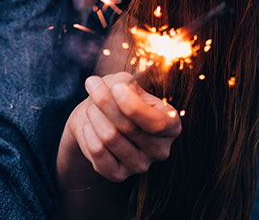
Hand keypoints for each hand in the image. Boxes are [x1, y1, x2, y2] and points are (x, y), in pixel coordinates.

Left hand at [58, 72, 181, 184]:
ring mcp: (140, 165)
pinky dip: (88, 132)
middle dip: (104, 101)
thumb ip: (124, 85)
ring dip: (94, 115)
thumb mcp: (124, 83)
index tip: (116, 87)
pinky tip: (89, 126)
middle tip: (93, 86)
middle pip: (129, 127)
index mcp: (171, 125)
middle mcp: (160, 149)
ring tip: (91, 107)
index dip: (133, 105)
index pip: (157, 123)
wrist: (95, 116)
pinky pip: (98, 151)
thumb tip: (118, 89)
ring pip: (110, 138)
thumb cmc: (115, 97)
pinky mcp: (118, 174)